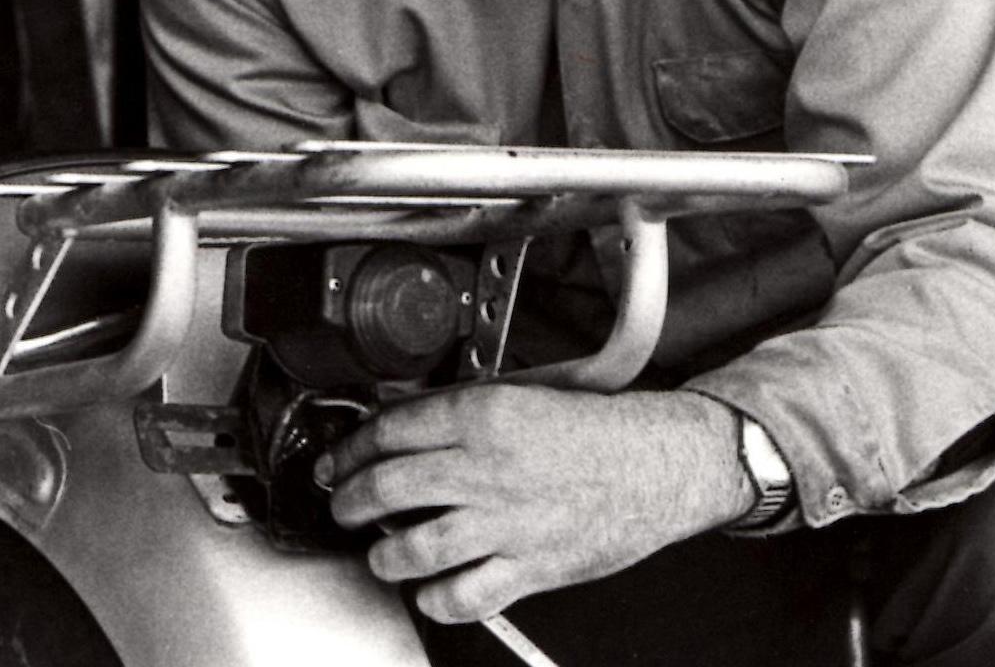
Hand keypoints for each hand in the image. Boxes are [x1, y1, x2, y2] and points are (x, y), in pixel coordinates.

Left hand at [319, 385, 752, 621]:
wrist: (655, 464)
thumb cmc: (592, 430)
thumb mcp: (518, 396)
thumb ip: (458, 411)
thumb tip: (398, 425)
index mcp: (481, 417)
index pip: (388, 432)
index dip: (350, 448)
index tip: (339, 460)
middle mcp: (485, 470)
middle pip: (386, 487)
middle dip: (349, 500)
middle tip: (344, 503)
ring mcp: (504, 524)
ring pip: (412, 548)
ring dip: (382, 554)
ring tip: (380, 552)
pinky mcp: (528, 567)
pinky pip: (462, 596)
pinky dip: (434, 598)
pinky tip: (429, 589)